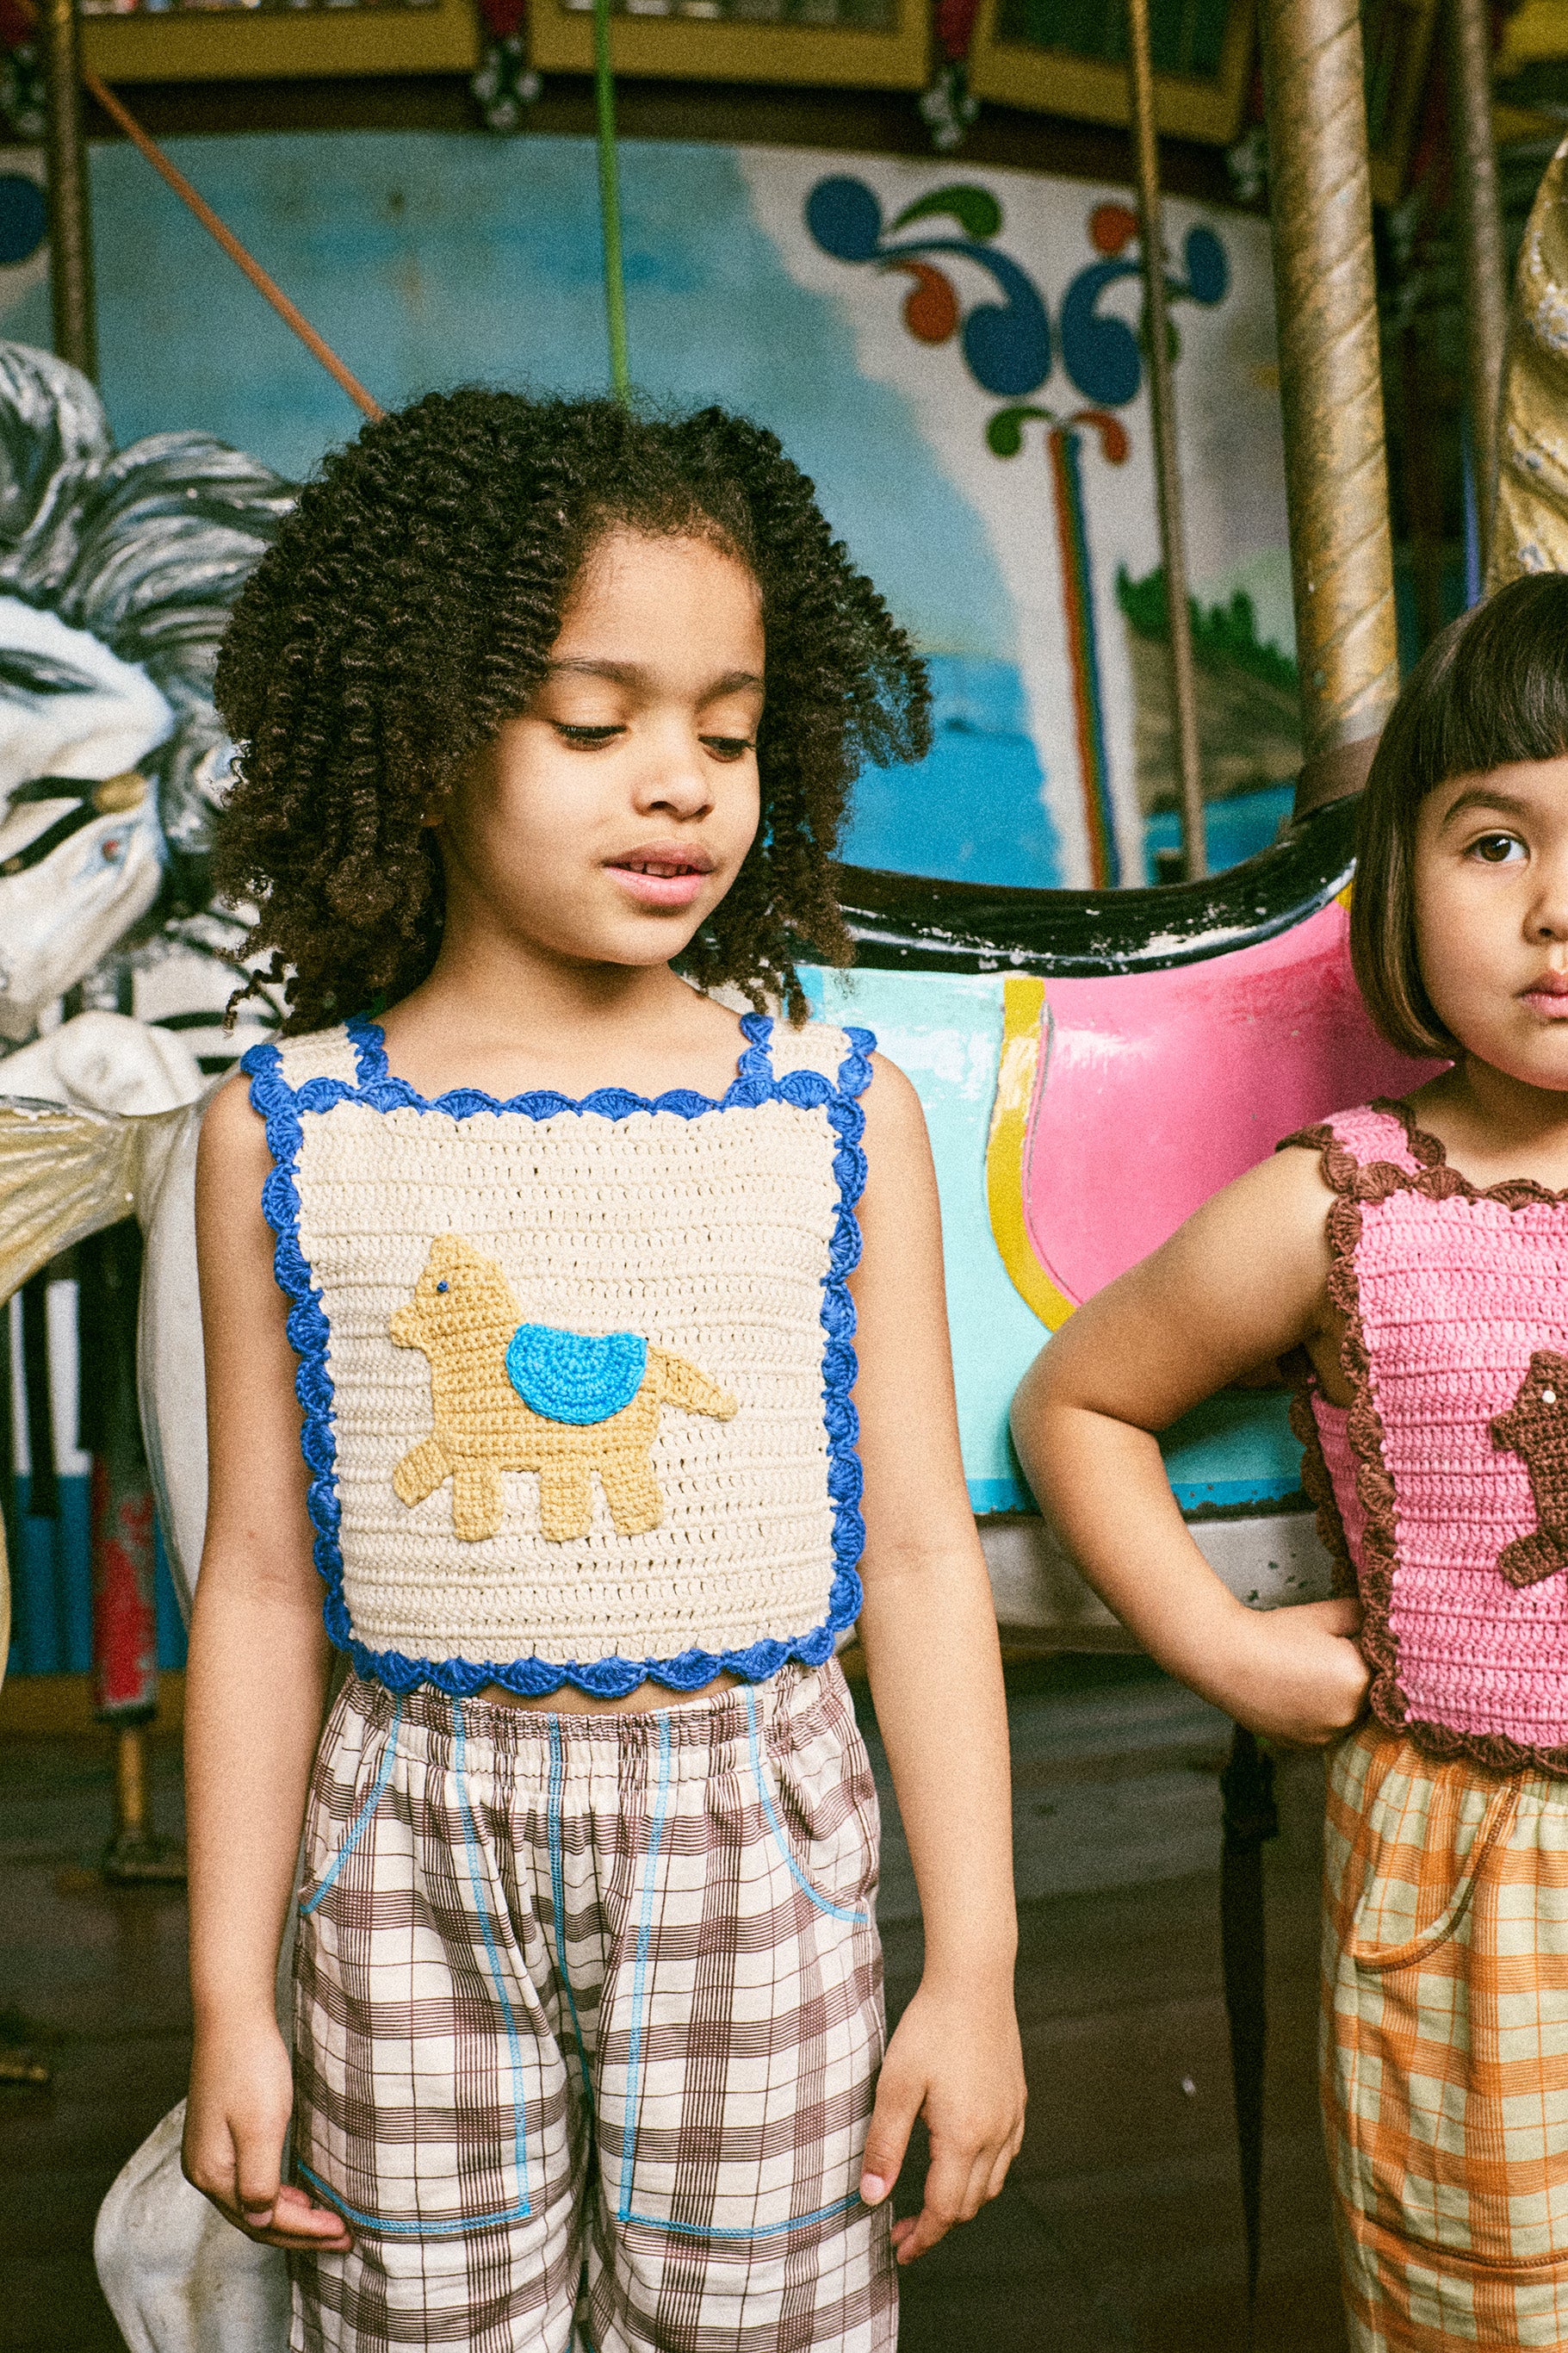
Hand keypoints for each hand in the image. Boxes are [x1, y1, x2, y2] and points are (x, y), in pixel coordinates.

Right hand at [183, 2014, 351, 2251]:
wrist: (233, 2016)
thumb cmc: (249, 2065)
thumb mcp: (261, 2125)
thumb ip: (260, 2180)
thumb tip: (261, 2220)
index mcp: (212, 2173)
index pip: (262, 2221)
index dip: (304, 2231)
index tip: (343, 2231)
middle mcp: (203, 2171)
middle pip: (254, 2219)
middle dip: (299, 2233)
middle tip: (341, 2238)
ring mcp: (209, 2155)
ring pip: (251, 2204)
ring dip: (288, 2217)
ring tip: (325, 2223)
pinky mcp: (219, 2138)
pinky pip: (249, 2183)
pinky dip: (276, 2195)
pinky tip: (298, 2193)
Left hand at [858, 1978, 1025, 2263]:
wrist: (974, 1980)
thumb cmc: (931, 2027)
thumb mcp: (896, 2086)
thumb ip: (884, 2145)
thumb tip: (871, 2197)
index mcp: (964, 2137)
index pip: (944, 2210)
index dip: (921, 2237)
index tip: (899, 2250)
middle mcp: (996, 2135)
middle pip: (969, 2204)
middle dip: (937, 2224)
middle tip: (901, 2227)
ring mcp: (1011, 2118)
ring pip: (991, 2184)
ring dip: (961, 2201)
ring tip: (928, 2200)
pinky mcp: (1017, 2100)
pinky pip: (1006, 2155)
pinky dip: (983, 2173)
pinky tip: (961, 2162)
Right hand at [1216, 1596, 1369, 1746]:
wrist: (1227, 1658)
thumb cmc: (1274, 1634)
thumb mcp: (1325, 1613)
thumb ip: (1363, 1615)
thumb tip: (1383, 1619)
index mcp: (1360, 1678)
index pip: (1381, 1663)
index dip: (1363, 1649)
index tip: (1343, 1641)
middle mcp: (1349, 1714)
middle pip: (1367, 1693)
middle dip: (1353, 1675)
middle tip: (1322, 1655)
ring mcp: (1327, 1734)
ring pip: (1347, 1714)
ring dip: (1338, 1699)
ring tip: (1307, 1675)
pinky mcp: (1305, 1745)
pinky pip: (1326, 1730)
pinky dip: (1318, 1715)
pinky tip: (1297, 1694)